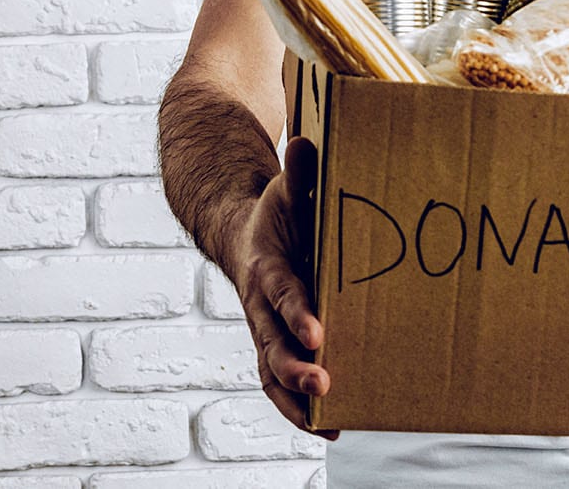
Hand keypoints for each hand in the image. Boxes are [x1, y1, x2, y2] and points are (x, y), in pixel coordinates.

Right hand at [229, 136, 337, 439]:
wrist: (240, 235)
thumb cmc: (275, 212)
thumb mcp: (287, 189)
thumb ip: (300, 172)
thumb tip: (307, 142)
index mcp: (266, 266)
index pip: (281, 293)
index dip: (298, 312)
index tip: (318, 333)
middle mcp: (260, 306)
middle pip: (272, 344)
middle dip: (296, 367)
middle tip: (324, 383)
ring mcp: (265, 329)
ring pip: (272, 372)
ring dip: (296, 400)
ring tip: (327, 423)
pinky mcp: (274, 343)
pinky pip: (279, 381)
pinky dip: (298, 407)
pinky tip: (328, 425)